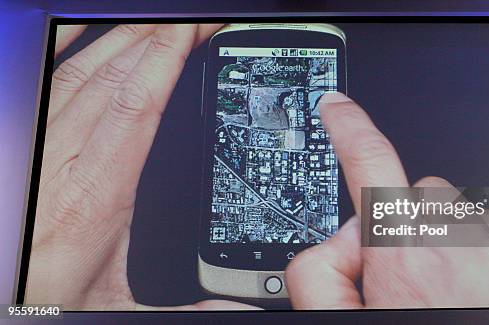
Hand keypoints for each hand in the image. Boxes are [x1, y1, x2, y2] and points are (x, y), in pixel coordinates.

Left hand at [27, 24, 257, 309]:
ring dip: (126, 38)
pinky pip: (46, 81)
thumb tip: (236, 307)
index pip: (138, 106)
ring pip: (84, 73)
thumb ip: (187, 306)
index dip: (167, 58)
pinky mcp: (29, 143)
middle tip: (195, 19)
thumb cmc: (53, 297)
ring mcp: (41, 147)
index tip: (195, 31)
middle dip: (159, 37)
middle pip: (116, 78)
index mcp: (96, 196)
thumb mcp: (124, 304)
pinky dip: (67, 46)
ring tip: (161, 21)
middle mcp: (64, 161)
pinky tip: (89, 28)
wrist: (3, 299)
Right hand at [284, 92, 488, 308]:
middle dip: (400, 231)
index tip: (338, 109)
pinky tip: (482, 302)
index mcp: (411, 255)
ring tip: (448, 300)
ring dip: (445, 247)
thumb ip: (321, 274)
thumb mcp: (348, 319)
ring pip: (460, 218)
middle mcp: (468, 240)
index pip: (370, 164)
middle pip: (415, 199)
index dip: (349, 130)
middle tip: (402, 288)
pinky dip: (485, 259)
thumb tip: (334, 248)